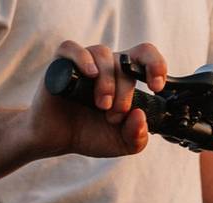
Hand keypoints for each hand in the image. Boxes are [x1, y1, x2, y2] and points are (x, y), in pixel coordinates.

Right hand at [26, 41, 166, 158]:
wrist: (56, 141)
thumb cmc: (89, 135)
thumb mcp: (121, 144)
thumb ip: (138, 137)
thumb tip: (140, 116)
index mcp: (123, 78)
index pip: (145, 56)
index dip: (156, 65)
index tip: (156, 87)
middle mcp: (106, 66)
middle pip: (125, 61)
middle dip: (125, 91)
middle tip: (115, 115)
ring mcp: (83, 63)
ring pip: (103, 54)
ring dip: (107, 82)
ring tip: (102, 105)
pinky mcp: (61, 65)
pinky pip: (73, 49)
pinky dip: (83, 59)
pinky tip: (90, 75)